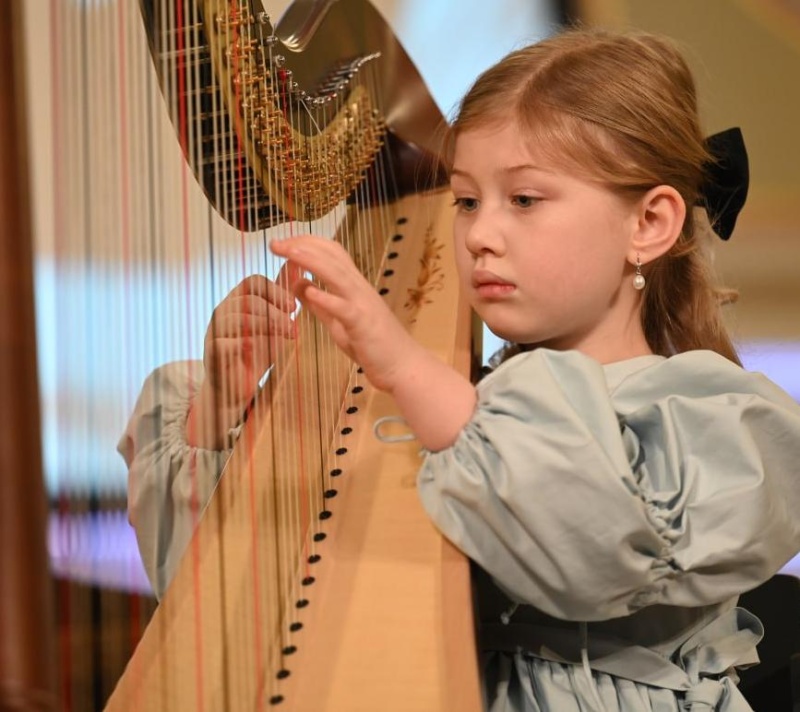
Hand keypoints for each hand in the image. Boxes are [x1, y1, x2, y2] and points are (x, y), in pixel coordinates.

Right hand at [186, 268, 296, 447]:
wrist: (238, 386)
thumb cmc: (258, 351)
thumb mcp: (276, 323)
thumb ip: (284, 297)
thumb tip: (299, 265)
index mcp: (239, 299)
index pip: (254, 281)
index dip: (276, 291)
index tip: (293, 307)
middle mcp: (224, 310)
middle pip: (249, 299)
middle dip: (276, 312)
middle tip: (293, 327)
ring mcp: (215, 330)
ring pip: (237, 317)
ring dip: (266, 326)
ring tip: (286, 337)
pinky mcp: (211, 352)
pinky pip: (223, 342)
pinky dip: (243, 343)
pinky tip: (257, 347)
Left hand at [270, 235, 476, 451]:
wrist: (403, 367)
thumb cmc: (373, 346)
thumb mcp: (338, 322)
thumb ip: (319, 304)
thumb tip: (298, 284)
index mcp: (353, 286)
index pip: (331, 252)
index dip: (306, 243)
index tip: (283, 243)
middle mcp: (359, 288)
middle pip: (332, 256)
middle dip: (302, 245)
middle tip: (275, 243)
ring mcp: (362, 304)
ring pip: (337, 274)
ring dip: (311, 261)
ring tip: (289, 253)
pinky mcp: (363, 324)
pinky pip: (343, 308)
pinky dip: (326, 298)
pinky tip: (308, 292)